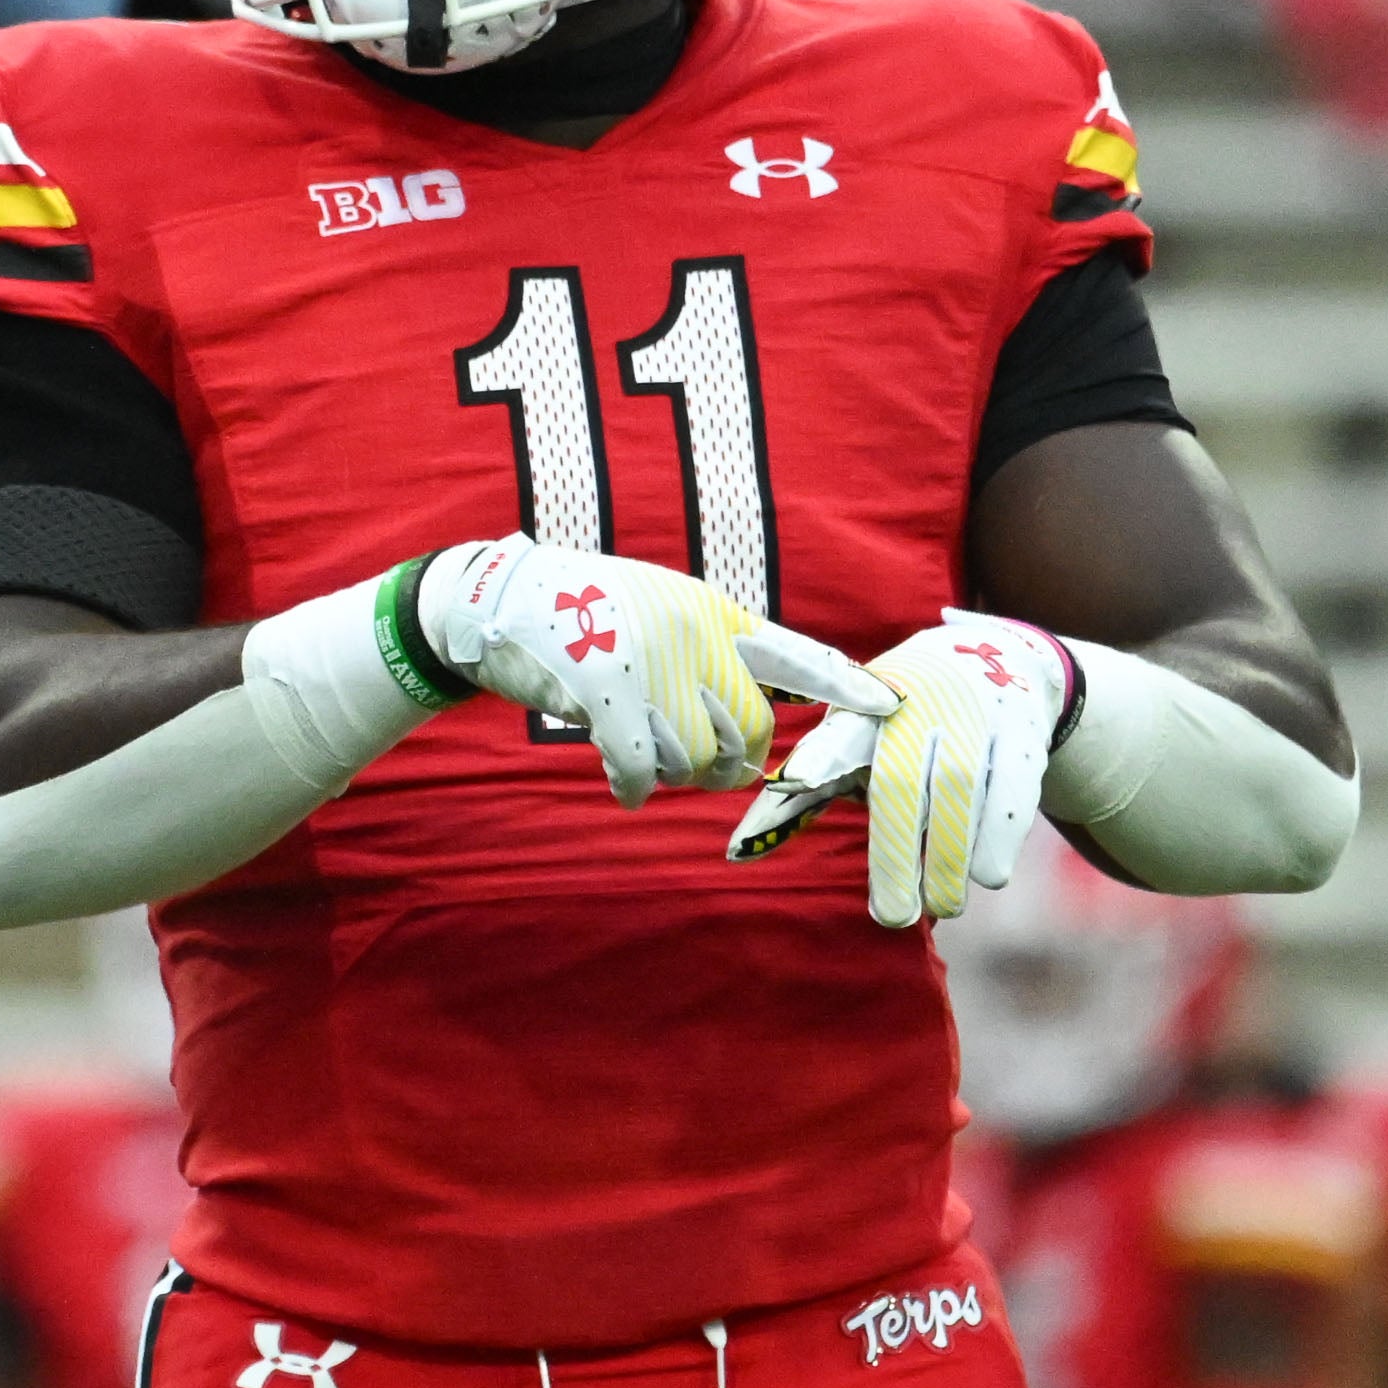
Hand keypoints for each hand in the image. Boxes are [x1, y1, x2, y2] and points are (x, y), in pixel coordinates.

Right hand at [416, 535, 892, 809]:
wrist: (497, 598)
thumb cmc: (576, 609)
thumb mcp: (655, 606)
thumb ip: (702, 648)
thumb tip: (740, 722)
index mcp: (712, 611)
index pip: (792, 652)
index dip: (842, 683)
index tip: (889, 704)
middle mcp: (693, 634)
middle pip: (749, 729)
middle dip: (729, 766)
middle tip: (701, 773)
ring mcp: (650, 661)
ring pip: (696, 757)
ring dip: (673, 776)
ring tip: (644, 761)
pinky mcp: (606, 691)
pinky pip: (643, 769)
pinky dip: (635, 789)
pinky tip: (624, 789)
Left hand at [726, 609, 1071, 927]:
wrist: (1000, 659)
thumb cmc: (903, 723)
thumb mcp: (855, 740)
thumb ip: (807, 794)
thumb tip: (739, 852)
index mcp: (865, 705)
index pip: (839, 734)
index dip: (818, 757)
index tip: (793, 781)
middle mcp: (915, 703)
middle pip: (899, 780)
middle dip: (894, 853)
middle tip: (893, 915)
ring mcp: (971, 712)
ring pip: (957, 788)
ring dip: (949, 856)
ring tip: (942, 906)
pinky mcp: (1020, 730)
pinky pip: (1011, 787)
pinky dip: (999, 836)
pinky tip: (987, 878)